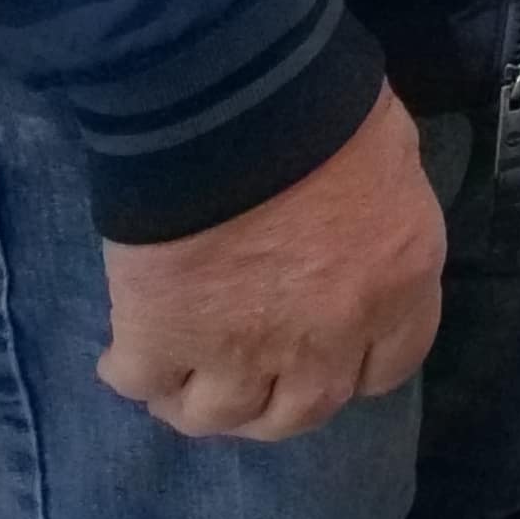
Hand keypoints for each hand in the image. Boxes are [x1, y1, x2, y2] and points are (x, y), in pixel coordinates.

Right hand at [96, 95, 445, 441]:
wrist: (236, 101)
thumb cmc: (328, 105)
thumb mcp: (389, 152)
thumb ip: (380, 209)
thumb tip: (358, 215)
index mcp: (397, 285)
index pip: (387, 368)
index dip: (352, 366)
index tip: (328, 355)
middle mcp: (328, 338)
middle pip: (300, 411)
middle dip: (273, 403)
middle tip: (247, 380)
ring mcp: (243, 351)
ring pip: (219, 417)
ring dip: (200, 405)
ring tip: (179, 384)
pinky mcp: (162, 340)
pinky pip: (141, 383)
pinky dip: (129, 374)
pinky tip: (122, 356)